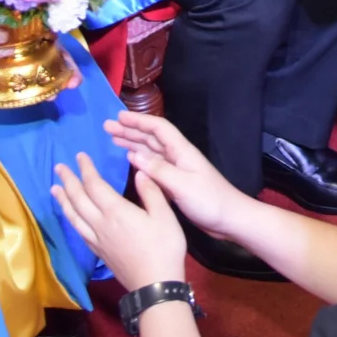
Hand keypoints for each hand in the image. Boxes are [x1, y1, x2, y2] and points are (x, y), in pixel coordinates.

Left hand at [52, 152, 187, 289]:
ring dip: (64, 200)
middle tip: (59, 167)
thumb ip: (151, 192)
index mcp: (116, 211)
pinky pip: (78, 230)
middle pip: (79, 199)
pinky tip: (71, 216)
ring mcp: (97, 239)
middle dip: (68, 181)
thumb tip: (139, 172)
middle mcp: (100, 224)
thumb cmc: (164, 247)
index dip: (86, 169)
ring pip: (74, 216)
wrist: (154, 285)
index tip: (80, 156)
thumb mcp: (164, 216)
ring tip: (54, 189)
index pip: (95, 185)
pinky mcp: (98, 252)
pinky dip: (71, 219)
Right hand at [101, 110, 250, 238]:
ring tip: (113, 138)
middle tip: (107, 127)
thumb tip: (133, 154)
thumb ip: (159, 170)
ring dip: (132, 142)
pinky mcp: (175, 182)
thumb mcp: (183, 185)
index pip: (158, 128)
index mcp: (182, 151)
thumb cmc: (209, 201)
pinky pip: (152, 165)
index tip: (118, 117)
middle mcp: (178, 156)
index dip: (138, 120)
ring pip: (150, 150)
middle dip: (130, 130)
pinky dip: (139, 159)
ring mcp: (176, 169)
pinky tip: (129, 158)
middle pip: (151, 137)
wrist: (229, 219)